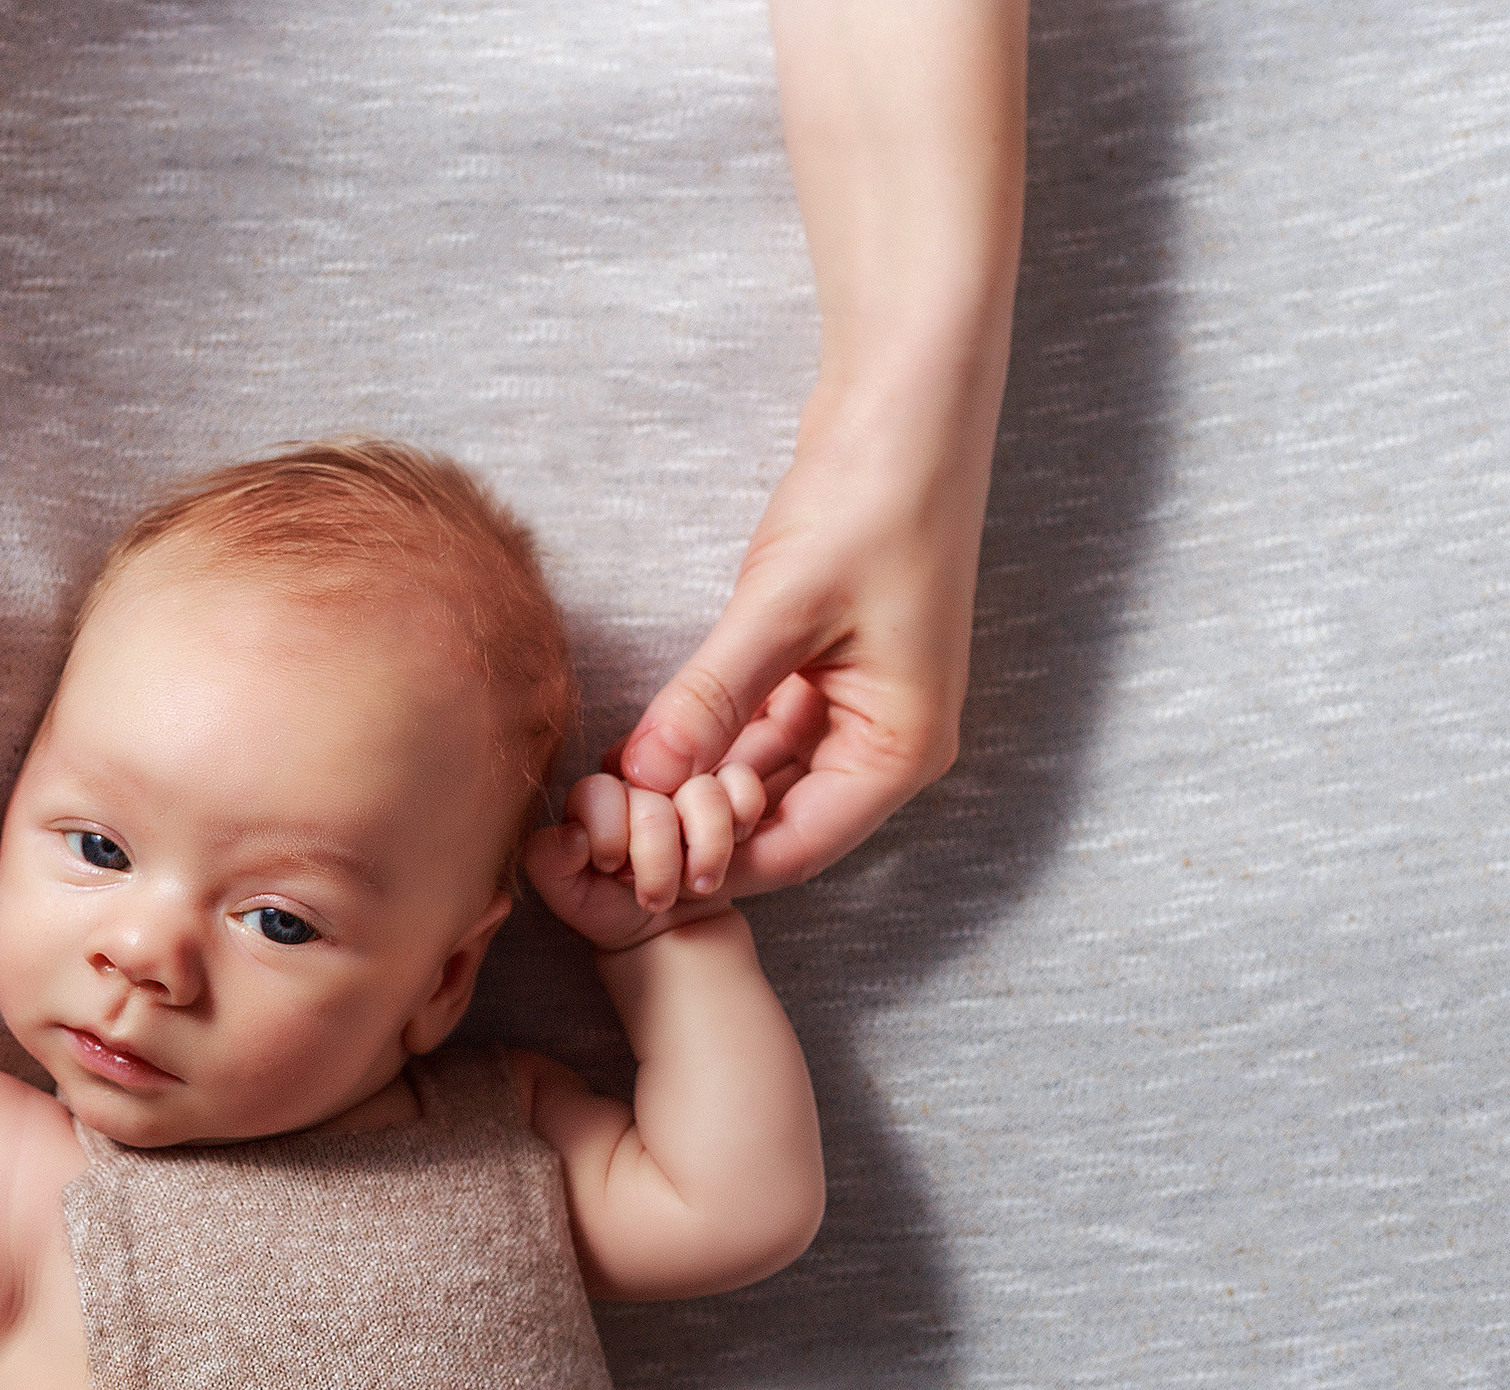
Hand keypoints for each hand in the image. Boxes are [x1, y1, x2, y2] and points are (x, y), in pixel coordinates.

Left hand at [526, 766, 766, 952]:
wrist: (665, 934)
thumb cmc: (609, 907)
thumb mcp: (567, 893)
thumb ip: (547, 860)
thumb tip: (572, 835)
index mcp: (597, 797)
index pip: (598, 791)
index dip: (607, 832)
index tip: (610, 867)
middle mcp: (641, 784)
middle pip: (653, 795)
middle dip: (656, 855)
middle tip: (655, 895)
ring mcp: (686, 786)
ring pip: (702, 788)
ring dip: (705, 844)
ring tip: (700, 883)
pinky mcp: (729, 794)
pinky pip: (742, 781)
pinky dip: (742, 812)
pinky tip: (737, 842)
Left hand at [613, 420, 978, 896]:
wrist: (906, 404)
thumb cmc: (870, 498)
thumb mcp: (780, 608)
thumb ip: (707, 699)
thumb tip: (638, 777)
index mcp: (900, 750)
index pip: (793, 850)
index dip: (706, 863)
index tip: (625, 866)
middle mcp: (886, 743)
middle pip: (776, 822)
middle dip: (691, 827)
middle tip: (603, 826)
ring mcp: (860, 707)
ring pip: (759, 779)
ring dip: (692, 784)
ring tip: (609, 787)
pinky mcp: (828, 670)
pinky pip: (758, 732)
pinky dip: (705, 741)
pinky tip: (642, 743)